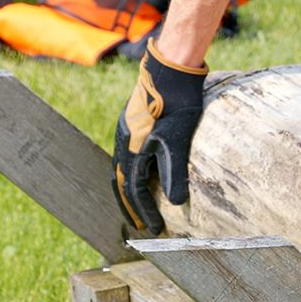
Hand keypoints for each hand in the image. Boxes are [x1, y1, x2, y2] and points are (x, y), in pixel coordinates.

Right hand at [113, 39, 207, 234]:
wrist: (171, 70)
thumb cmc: (177, 104)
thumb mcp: (178, 142)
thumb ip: (175, 174)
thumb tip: (176, 204)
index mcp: (131, 150)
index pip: (134, 190)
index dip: (144, 212)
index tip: (155, 230)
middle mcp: (123, 142)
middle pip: (122, 183)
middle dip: (131, 207)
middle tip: (141, 226)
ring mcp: (126, 132)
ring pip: (124, 170)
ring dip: (131, 191)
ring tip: (139, 208)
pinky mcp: (134, 123)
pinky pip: (128, 156)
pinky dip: (134, 173)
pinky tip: (145, 176)